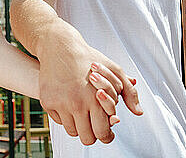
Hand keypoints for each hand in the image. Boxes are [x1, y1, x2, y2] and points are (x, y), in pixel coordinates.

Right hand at [38, 30, 141, 144]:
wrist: (60, 47)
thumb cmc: (88, 58)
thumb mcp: (114, 71)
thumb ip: (129, 93)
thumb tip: (138, 112)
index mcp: (96, 99)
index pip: (103, 133)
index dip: (107, 136)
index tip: (106, 133)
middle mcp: (77, 104)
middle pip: (87, 138)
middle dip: (92, 133)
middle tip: (93, 124)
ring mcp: (61, 104)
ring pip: (72, 131)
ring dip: (78, 125)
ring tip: (81, 111)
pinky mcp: (47, 102)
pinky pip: (58, 121)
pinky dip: (64, 116)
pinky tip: (68, 104)